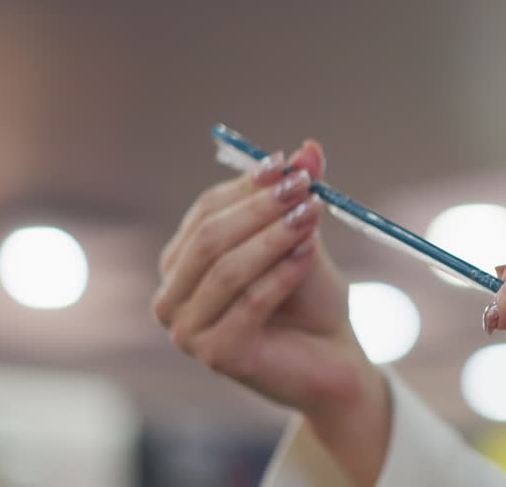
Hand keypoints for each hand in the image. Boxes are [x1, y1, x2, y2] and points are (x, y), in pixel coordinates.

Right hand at [152, 141, 391, 482]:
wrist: (333, 358)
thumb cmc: (310, 299)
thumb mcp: (304, 239)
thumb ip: (297, 198)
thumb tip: (308, 147)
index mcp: (182, 263)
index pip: (205, 211)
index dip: (246, 186)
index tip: (288, 165)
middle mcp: (172, 297)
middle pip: (208, 238)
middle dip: (259, 208)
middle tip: (304, 188)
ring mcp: (187, 331)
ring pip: (226, 270)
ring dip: (273, 238)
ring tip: (312, 217)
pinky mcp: (215, 356)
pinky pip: (249, 303)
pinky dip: (282, 274)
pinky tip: (309, 255)